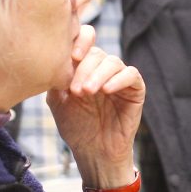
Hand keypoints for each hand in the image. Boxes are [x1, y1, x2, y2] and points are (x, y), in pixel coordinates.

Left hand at [47, 24, 145, 186]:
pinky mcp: (135, 89)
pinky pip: (131, 75)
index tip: (71, 57)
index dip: (79, 40)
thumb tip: (54, 58)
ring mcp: (120, 77)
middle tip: (76, 89)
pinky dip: (119, 79)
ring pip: (113, 62)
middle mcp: (102, 68)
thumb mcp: (58, 100)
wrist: (94, 151)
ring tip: (87, 92)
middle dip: (85, 69)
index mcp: (84, 66)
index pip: (85, 40)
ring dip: (99, 75)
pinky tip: (106, 90)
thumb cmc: (76, 127)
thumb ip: (57, 79)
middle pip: (97, 53)